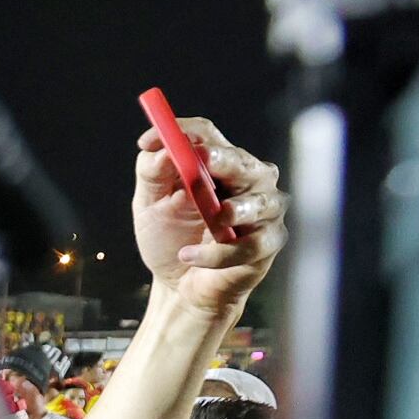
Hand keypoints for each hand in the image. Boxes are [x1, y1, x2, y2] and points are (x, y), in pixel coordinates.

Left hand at [132, 117, 284, 319]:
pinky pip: (249, 244)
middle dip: (221, 159)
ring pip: (258, 202)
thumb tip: (156, 148)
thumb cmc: (169, 238)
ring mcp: (263, 210)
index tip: (150, 142)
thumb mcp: (149, 205)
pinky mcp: (268, 243)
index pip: (207, 135)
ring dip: (231, 210)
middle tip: (200, 159)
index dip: (182, 132)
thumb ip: (151, 174)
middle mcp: (247, 179)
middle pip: (240, 160)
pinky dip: (217, 253)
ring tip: (210, 220)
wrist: (178, 286)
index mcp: (216, 163)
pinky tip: (190, 257)